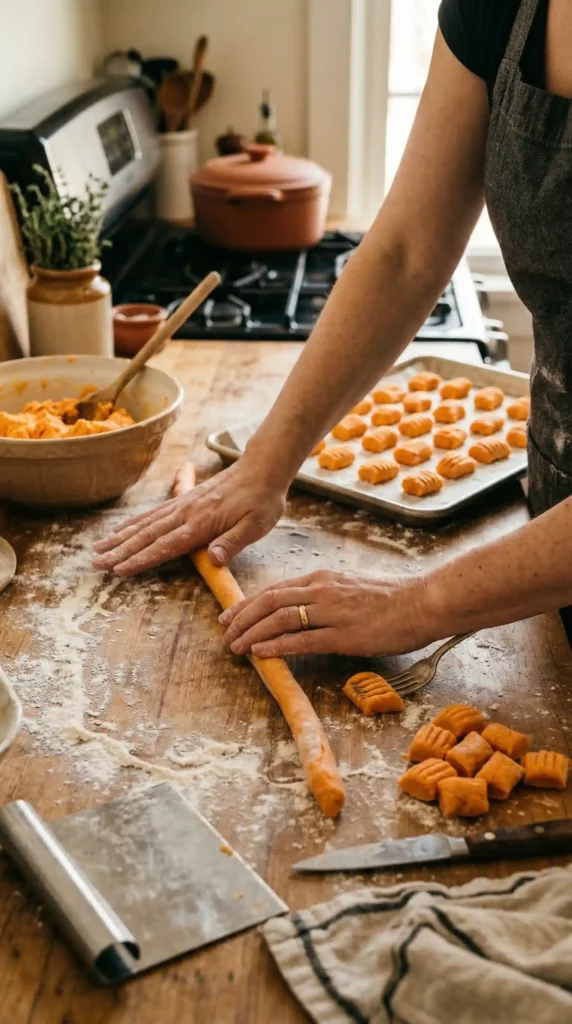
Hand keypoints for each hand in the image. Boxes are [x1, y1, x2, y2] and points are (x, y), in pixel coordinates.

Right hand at [93, 459, 285, 575]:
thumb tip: (213, 559)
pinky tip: (123, 530)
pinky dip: (135, 523)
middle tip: (96, 563)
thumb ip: (233, 542)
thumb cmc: (262, 500)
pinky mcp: (185, 499)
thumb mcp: (256, 525)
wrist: (263, 468)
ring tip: (98, 548)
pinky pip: (154, 513)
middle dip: (120, 550)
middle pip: (147, 535)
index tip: (119, 569)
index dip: (141, 559)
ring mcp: (183, 504)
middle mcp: (186, 513)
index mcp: (202, 523)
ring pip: (145, 523)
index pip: (166, 545)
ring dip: (120, 537)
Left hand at [219, 569, 435, 657]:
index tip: (231, 614)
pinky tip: (261, 653)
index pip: (276, 589)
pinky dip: (277, 645)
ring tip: (235, 646)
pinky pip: (302, 639)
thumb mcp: (354, 588)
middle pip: (270, 600)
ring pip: (280, 618)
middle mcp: (322, 590)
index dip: (249, 603)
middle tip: (224, 632)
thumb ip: (329, 597)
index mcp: (323, 579)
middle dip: (242, 617)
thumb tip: (309, 611)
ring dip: (252, 633)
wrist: (425, 601)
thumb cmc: (396, 598)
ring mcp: (332, 612)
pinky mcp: (344, 634)